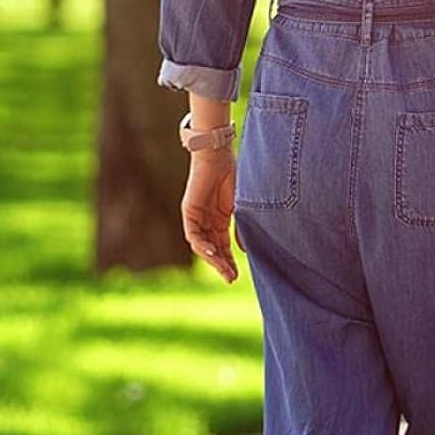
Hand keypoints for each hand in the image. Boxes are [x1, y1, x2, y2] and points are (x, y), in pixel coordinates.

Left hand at [181, 151, 238, 282]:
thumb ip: (242, 227)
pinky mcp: (189, 212)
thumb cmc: (235, 175)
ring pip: (203, 245)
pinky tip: (213, 253)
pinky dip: (202, 245)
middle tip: (231, 279)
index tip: (237, 275)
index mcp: (221, 219)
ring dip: (213, 259)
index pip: (224, 246)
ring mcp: (198, 217)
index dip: (230, 261)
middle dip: (222, 265)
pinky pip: (193, 234)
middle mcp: (208, 221)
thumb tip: (245, 249)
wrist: (218, 155)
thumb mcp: (243, 206)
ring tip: (224, 271)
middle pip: (214, 249)